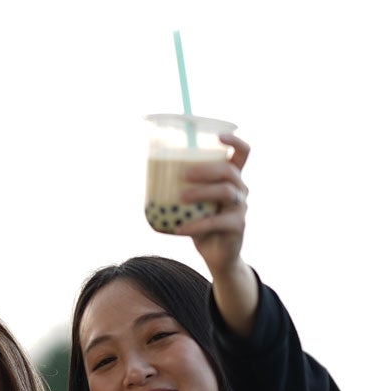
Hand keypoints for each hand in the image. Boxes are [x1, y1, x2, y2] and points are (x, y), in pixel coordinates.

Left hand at [168, 133, 250, 277]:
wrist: (216, 254)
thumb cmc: (201, 220)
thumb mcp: (192, 200)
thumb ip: (180, 185)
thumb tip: (148, 167)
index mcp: (231, 177)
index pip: (243, 152)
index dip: (234, 141)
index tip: (218, 135)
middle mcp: (240, 189)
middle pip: (229, 171)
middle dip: (206, 169)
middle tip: (183, 174)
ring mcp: (241, 207)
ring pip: (225, 192)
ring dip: (200, 192)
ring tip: (180, 198)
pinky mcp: (237, 226)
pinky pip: (216, 222)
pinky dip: (196, 226)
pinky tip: (179, 229)